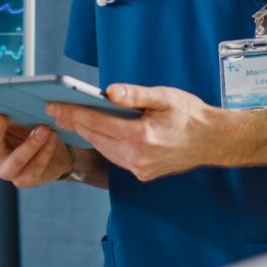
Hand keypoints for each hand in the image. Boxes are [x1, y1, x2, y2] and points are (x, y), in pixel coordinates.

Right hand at [0, 112, 75, 187]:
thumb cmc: (30, 128)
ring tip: (44, 129)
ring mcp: (8, 170)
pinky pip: (33, 169)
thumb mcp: (19, 115)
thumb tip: (9, 99)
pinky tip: (52, 139)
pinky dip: (45, 152)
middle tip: (7, 117)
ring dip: (31, 144)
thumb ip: (10, 108)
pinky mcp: (24, 180)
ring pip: (15, 161)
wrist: (54, 151)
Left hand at [48, 84, 222, 181]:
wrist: (211, 141)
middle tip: (57, 110)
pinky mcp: (142, 174)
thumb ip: (134, 95)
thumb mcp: (164, 96)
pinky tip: (98, 132)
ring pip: (103, 149)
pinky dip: (104, 144)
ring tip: (73, 119)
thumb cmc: (190, 115)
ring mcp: (139, 168)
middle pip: (95, 138)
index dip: (73, 113)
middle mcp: (137, 156)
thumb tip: (108, 92)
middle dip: (75, 123)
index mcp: (141, 136)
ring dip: (88, 134)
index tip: (54, 106)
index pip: (97, 123)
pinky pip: (115, 157)